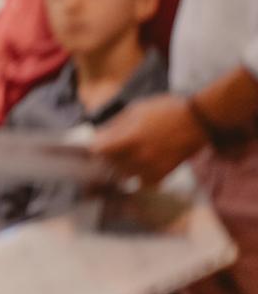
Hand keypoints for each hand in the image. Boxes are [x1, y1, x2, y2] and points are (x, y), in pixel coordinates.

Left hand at [92, 94, 206, 184]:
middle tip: (111, 147)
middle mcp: (140, 156)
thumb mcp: (136, 110)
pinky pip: (143, 183)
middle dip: (107, 155)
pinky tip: (140, 166)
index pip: (99, 150)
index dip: (96, 146)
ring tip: (126, 155)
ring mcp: (152, 167)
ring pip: (124, 175)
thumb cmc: (165, 110)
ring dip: (121, 166)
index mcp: (130, 137)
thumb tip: (99, 135)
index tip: (97, 142)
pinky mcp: (164, 174)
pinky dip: (138, 177)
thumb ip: (116, 125)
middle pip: (110, 164)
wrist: (197, 121)